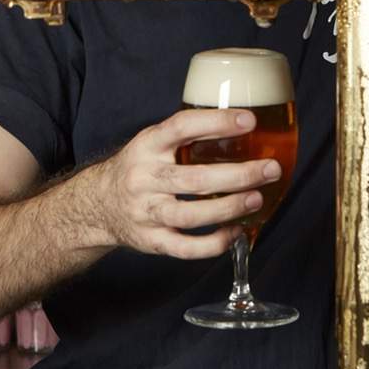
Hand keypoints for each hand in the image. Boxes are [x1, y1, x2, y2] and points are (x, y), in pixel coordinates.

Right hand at [86, 108, 280, 259]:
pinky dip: (214, 244)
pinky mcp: (151, 241)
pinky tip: (236, 233)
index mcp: (147, 146)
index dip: (216, 123)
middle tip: (270, 169)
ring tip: (257, 199)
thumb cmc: (139, 168)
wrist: (98, 204)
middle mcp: (144, 179)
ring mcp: (146, 213)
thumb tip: (243, 125)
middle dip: (238, 175)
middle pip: (194, 179)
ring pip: (190, 215)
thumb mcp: (153, 142)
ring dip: (229, 208)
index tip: (249, 120)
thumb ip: (187, 136)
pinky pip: (185, 248)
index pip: (181, 128)